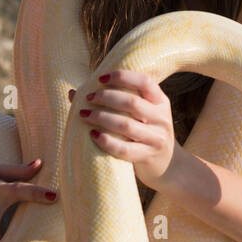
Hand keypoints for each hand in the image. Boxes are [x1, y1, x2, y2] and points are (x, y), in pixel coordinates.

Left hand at [68, 70, 178, 191]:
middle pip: (132, 103)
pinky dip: (107, 141)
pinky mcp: (148, 156)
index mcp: (160, 101)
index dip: (122, 77)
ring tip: (84, 115)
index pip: (144, 82)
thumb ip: (115, 100)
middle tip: (88, 98)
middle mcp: (161, 118)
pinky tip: (93, 135)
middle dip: (106, 98)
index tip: (100, 78)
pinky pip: (124, 149)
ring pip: (126, 125)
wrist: (168, 164)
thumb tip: (73, 92)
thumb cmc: (144, 132)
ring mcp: (156, 138)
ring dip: (101, 118)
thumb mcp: (140, 113)